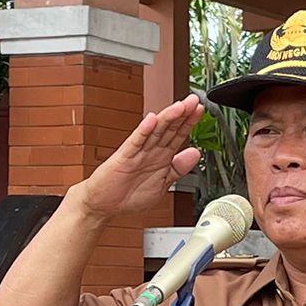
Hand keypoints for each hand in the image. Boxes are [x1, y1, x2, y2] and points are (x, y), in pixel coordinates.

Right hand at [74, 95, 204, 221]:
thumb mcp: (163, 183)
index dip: (189, 122)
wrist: (104, 205)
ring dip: (167, 118)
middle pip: (168, 128)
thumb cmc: (129, 195)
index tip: (200, 110)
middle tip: (194, 100)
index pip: (178, 135)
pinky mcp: (124, 158)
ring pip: (154, 132)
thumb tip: (196, 153)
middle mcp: (150, 151)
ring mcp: (137, 152)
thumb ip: (179, 168)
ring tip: (179, 106)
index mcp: (161, 156)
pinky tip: (151, 120)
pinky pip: (135, 143)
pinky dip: (143, 132)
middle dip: (182, 114)